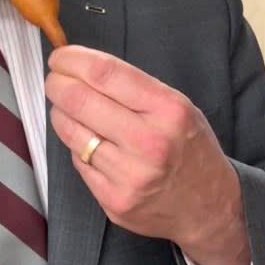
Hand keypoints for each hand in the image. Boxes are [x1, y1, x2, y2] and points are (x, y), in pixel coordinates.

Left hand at [45, 46, 249, 264]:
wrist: (209, 206)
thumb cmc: (191, 149)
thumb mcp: (180, 107)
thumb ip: (135, 88)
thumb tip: (82, 69)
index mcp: (169, 111)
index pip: (105, 74)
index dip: (73, 60)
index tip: (61, 57)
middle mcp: (150, 142)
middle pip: (79, 100)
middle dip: (58, 85)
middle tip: (55, 81)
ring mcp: (129, 175)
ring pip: (71, 132)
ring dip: (62, 115)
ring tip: (69, 110)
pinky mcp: (114, 200)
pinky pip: (78, 161)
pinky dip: (78, 146)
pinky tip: (90, 142)